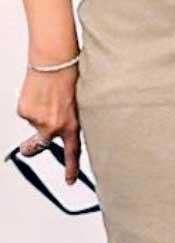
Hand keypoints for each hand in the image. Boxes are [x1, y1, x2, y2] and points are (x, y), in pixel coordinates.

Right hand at [17, 65, 80, 183]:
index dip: (71, 169)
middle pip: (38, 146)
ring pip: (34, 121)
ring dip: (38, 111)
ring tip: (46, 94)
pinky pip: (26, 111)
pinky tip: (38, 91)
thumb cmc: (70, 77)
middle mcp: (53, 127)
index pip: (73, 154)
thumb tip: (63, 127)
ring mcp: (37, 121)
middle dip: (30, 148)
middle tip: (28, 149)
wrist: (54, 61)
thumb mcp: (80, 103)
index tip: (69, 181)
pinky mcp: (25, 111)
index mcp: (71, 126)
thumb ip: (71, 119)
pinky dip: (31, 102)